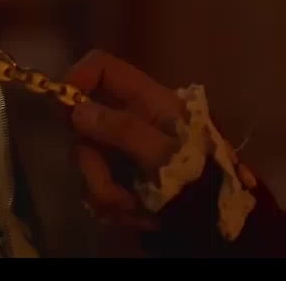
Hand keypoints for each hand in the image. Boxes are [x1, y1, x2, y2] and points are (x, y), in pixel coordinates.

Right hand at [64, 50, 186, 231]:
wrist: (223, 217)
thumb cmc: (199, 174)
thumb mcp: (164, 151)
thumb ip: (122, 129)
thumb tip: (76, 109)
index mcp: (146, 98)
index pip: (103, 67)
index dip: (77, 78)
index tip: (63, 110)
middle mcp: (131, 118)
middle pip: (84, 123)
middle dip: (94, 163)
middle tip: (113, 188)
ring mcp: (125, 149)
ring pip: (88, 163)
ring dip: (107, 192)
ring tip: (138, 209)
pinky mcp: (124, 178)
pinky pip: (99, 189)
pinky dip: (117, 207)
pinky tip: (142, 217)